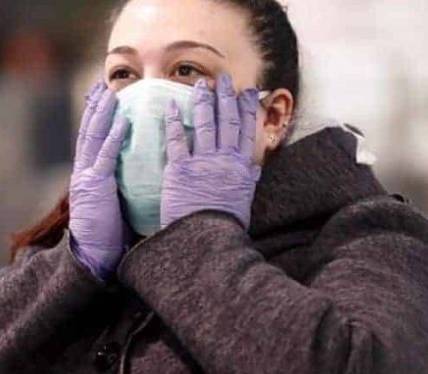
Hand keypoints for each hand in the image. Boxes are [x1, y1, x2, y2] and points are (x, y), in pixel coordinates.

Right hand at [69, 82, 130, 279]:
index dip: (96, 116)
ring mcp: (87, 177)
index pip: (91, 139)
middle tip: (102, 84)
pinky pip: (105, 157)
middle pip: (88, 130)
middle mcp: (83, 171)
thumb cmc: (108, 235)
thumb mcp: (113, 203)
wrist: (93, 256)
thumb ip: (119, 184)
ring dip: (102, 113)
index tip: (102, 97)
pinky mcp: (95, 187)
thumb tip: (139, 171)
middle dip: (95, 106)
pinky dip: (113, 137)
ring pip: (93, 137)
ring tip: (110, 93)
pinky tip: (123, 121)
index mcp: (88, 175)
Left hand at [160, 74, 260, 229]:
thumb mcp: (243, 202)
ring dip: (203, 102)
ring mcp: (203, 162)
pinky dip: (175, 122)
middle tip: (223, 79)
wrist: (205, 240)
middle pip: (227, 121)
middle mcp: (224, 160)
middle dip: (226, 96)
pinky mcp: (180, 169)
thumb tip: (255, 168)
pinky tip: (172, 106)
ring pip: (205, 124)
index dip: (248, 108)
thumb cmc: (224, 225)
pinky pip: (177, 140)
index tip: (249, 91)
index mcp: (241, 167)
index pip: (247, 130)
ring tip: (200, 84)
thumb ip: (247, 181)